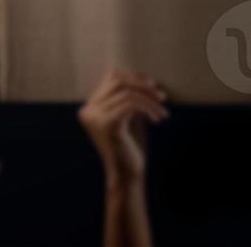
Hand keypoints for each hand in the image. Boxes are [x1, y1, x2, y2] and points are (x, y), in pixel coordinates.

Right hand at [80, 70, 167, 184]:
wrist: (127, 173)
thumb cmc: (131, 145)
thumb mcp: (129, 115)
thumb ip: (129, 96)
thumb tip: (142, 77)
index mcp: (90, 108)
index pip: (112, 77)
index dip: (136, 78)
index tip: (154, 88)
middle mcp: (87, 111)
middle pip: (119, 80)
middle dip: (144, 86)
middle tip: (163, 98)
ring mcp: (94, 117)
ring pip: (128, 92)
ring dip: (151, 101)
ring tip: (163, 112)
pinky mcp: (107, 124)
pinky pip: (132, 104)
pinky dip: (149, 109)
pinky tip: (158, 120)